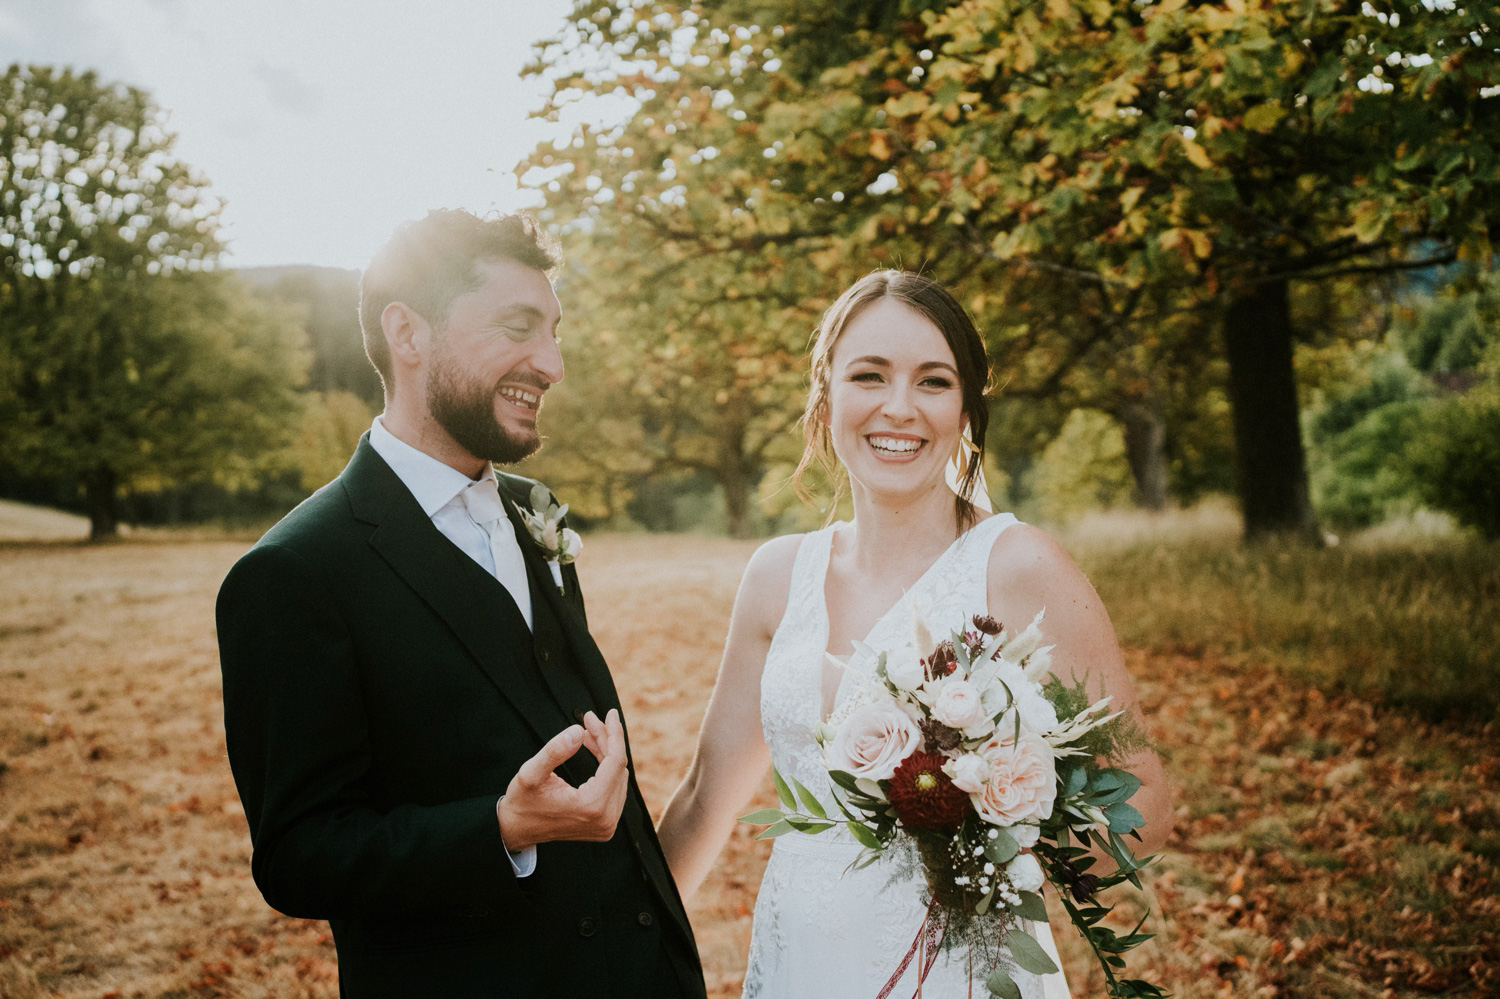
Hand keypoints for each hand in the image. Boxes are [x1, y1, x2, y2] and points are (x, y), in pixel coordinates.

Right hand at [498, 709, 628, 851]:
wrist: (516, 830)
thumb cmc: (522, 802)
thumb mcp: (530, 773)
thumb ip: (554, 752)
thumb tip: (578, 731)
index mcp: (592, 806)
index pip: (615, 762)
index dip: (614, 734)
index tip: (611, 713)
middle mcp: (606, 819)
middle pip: (618, 767)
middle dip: (606, 739)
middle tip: (590, 719)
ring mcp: (608, 825)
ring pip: (618, 776)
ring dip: (606, 751)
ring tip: (587, 733)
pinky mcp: (606, 825)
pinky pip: (615, 787)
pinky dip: (606, 767)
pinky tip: (593, 749)